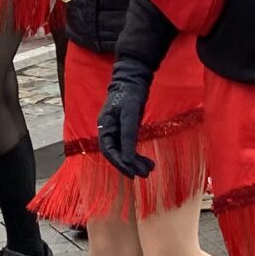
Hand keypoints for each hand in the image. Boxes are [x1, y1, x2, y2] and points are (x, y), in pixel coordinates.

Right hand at [97, 56, 155, 178]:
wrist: (134, 80)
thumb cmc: (129, 94)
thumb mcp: (130, 114)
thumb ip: (128, 135)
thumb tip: (128, 157)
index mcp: (105, 126)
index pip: (109, 151)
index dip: (119, 164)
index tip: (132, 173)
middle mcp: (109, 131)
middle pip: (116, 154)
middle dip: (129, 165)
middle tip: (143, 175)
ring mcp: (118, 130)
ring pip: (124, 152)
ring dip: (135, 162)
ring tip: (149, 169)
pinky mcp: (127, 129)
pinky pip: (130, 146)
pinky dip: (138, 155)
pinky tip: (147, 161)